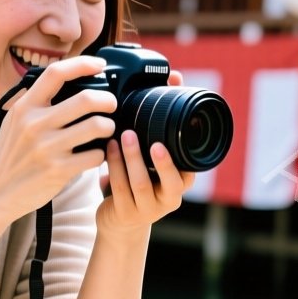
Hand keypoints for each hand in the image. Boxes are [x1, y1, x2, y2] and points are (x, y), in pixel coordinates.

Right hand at [0, 56, 117, 223]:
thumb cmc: (9, 156)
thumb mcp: (14, 122)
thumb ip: (37, 104)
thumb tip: (71, 83)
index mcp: (25, 107)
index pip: (56, 73)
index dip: (82, 64)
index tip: (100, 65)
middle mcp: (35, 124)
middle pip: (87, 99)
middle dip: (108, 100)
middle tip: (111, 105)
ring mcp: (47, 147)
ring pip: (98, 126)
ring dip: (109, 126)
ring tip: (106, 130)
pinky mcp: (58, 170)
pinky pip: (96, 155)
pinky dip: (102, 153)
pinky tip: (95, 154)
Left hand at [96, 70, 196, 232]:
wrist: (120, 221)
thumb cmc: (139, 177)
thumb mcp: (154, 155)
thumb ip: (163, 121)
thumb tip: (174, 77)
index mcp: (180, 182)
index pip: (190, 169)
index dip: (182, 153)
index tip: (172, 135)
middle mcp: (170, 198)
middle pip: (171, 181)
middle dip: (161, 161)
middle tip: (151, 141)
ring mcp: (148, 209)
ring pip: (141, 184)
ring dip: (131, 159)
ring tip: (122, 137)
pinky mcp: (127, 214)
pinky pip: (120, 190)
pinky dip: (113, 168)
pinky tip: (107, 150)